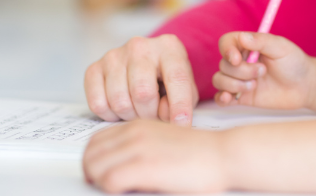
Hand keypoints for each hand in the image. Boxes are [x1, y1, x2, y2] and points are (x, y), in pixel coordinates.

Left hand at [83, 120, 226, 193]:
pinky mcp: (145, 166)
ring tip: (117, 189)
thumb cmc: (201, 153)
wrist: (225, 154)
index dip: (95, 160)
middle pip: (90, 153)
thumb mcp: (165, 139)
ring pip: (94, 167)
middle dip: (92, 173)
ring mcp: (139, 148)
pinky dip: (111, 189)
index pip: (97, 140)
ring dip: (100, 182)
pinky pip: (109, 181)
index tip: (103, 174)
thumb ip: (141, 146)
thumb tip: (119, 163)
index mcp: (139, 126)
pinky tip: (129, 190)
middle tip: (105, 186)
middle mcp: (135, 133)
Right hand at [85, 35, 198, 124]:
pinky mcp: (93, 68)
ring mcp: (114, 56)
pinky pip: (98, 104)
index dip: (180, 106)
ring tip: (138, 110)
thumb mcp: (185, 88)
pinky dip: (110, 115)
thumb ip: (182, 102)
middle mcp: (140, 46)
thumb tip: (165, 116)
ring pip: (119, 101)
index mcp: (169, 47)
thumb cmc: (167, 79)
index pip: (177, 78)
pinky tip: (121, 108)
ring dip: (130, 116)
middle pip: (143, 93)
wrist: (145, 64)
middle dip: (150, 114)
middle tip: (154, 116)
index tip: (181, 125)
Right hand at [213, 32, 315, 108]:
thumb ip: (262, 41)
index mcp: (248, 45)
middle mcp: (241, 61)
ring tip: (255, 86)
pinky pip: (221, 97)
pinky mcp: (241, 96)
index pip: (226, 43)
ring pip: (220, 80)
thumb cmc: (294, 63)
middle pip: (224, 64)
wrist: (305, 86)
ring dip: (235, 84)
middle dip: (242, 71)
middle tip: (263, 71)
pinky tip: (231, 98)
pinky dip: (222, 98)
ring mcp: (240, 79)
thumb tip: (242, 37)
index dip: (227, 50)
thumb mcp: (281, 47)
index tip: (237, 59)